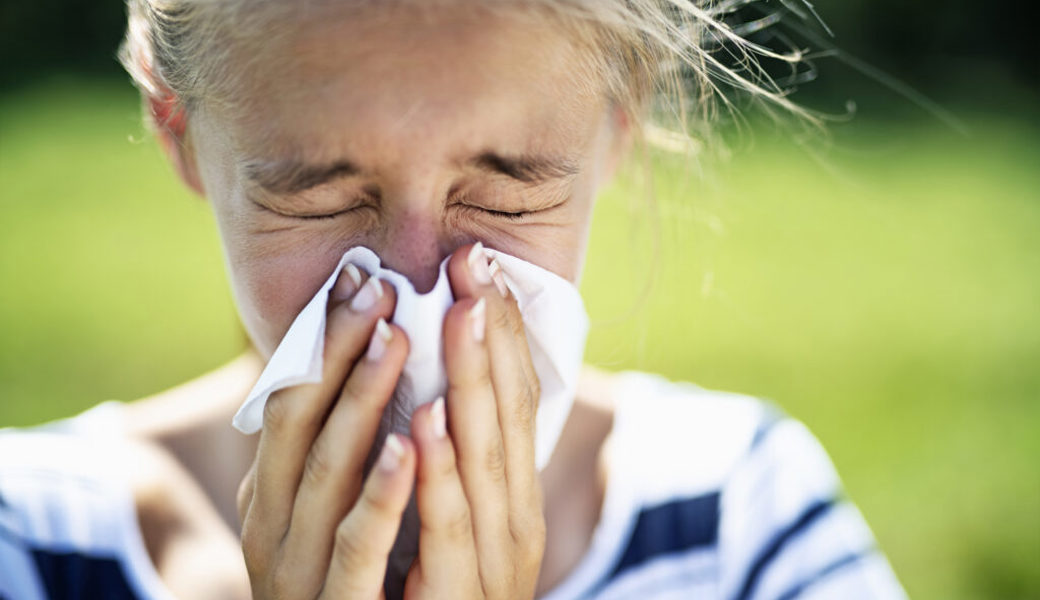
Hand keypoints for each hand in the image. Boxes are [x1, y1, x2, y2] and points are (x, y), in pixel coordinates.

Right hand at [236, 266, 415, 598]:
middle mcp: (273, 526)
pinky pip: (357, 546)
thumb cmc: (341, 584)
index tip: (359, 279)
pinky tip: (412, 443)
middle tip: (379, 287)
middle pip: (299, 423)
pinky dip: (382, 491)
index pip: (288, 400)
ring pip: (324, 473)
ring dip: (360, 401)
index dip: (321, 340)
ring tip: (396, 338)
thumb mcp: (324, 513)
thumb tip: (349, 369)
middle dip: (338, 351)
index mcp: (272, 495)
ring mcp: (297, 569)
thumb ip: (332, 453)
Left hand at [404, 243, 545, 598]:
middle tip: (475, 262)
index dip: (503, 332)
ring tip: (459, 314)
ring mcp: (493, 562)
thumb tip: (435, 383)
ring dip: (474, 383)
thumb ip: (454, 460)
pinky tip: (428, 421)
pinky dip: (441, 473)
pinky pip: (449, 530)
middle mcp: (513, 522)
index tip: (484, 267)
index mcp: (510, 496)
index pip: (516, 400)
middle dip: (492, 336)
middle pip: (509, 416)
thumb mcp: (450, 517)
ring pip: (486, 460)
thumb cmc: (432, 594)